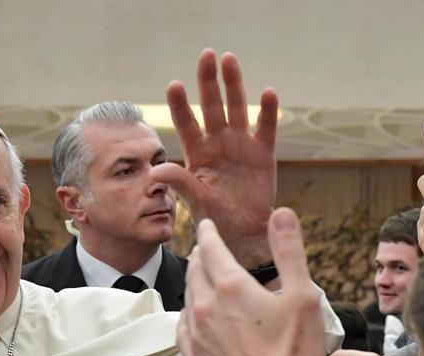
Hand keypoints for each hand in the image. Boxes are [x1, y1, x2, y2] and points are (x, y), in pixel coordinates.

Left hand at [152, 49, 277, 268]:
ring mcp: (241, 145)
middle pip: (211, 106)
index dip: (180, 104)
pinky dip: (268, 111)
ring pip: (237, 108)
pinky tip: (267, 92)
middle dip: (208, 81)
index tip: (174, 85)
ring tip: (229, 60)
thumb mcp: (194, 200)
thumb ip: (178, 181)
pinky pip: (265, 128)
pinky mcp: (263, 153)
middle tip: (206, 55)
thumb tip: (155, 169)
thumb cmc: (215, 218)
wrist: (243, 233)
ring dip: (234, 84)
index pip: (186, 122)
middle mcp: (218, 142)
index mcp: (197, 152)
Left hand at [178, 209, 325, 355]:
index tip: (206, 226)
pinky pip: (182, 329)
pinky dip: (188, 316)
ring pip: (187, 299)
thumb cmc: (294, 352)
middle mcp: (206, 307)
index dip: (208, 233)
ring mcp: (196, 336)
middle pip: (195, 271)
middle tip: (205, 250)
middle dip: (200, 256)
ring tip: (202, 281)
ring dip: (194, 285)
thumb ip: (289, 251)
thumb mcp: (303, 295)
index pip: (210, 248)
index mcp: (231, 287)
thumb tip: (281, 213)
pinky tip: (195, 318)